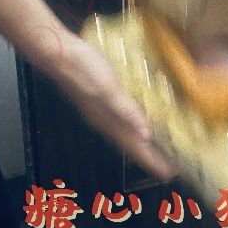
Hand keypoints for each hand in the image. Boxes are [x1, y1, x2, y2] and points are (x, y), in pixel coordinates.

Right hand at [38, 27, 174, 180]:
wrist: (58, 53)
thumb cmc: (84, 69)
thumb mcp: (108, 90)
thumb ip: (127, 112)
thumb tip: (145, 134)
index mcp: (110, 122)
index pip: (135, 148)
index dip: (152, 162)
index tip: (169, 175)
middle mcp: (106, 121)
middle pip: (132, 146)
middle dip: (150, 157)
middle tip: (169, 167)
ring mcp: (102, 111)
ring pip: (127, 135)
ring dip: (143, 145)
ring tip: (159, 150)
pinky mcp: (101, 99)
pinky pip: (123, 120)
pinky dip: (135, 126)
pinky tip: (138, 120)